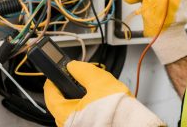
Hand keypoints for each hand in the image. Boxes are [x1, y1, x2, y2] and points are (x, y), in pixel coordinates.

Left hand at [44, 61, 163, 126]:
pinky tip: (100, 102)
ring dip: (80, 99)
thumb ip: (83, 71)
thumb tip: (73, 66)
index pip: (50, 96)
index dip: (53, 80)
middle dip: (68, 89)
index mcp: (66, 116)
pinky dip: (89, 108)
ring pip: (74, 111)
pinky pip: (84, 117)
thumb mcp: (99, 82)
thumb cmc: (118, 111)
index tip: (57, 73)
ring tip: (93, 89)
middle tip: (76, 78)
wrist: (137, 125)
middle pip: (61, 104)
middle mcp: (70, 126)